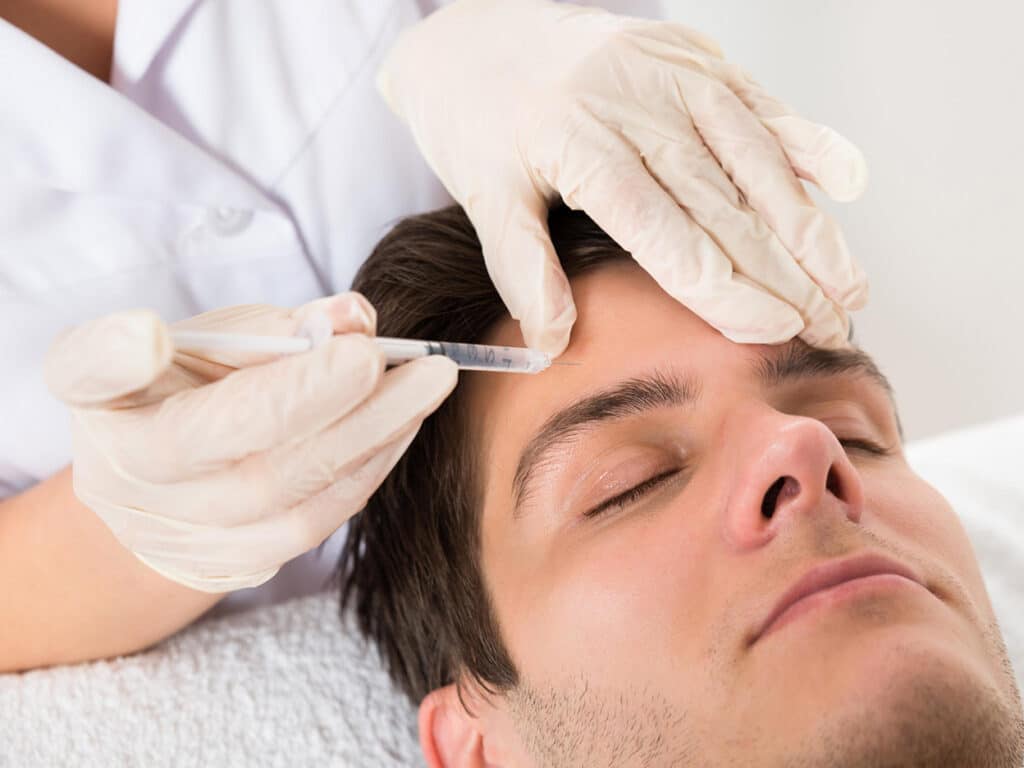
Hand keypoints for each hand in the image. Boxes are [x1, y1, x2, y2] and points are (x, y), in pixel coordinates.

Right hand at [44, 294, 456, 591]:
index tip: (150, 331)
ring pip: (288, 500)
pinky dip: (367, 469)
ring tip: (426, 384)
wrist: (162, 482)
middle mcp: (122, 478)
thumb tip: (356, 318)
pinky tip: (403, 424)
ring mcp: (177, 536)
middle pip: (226, 449)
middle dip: (327, 401)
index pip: (94, 372)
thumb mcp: (210, 338)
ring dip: (371, 436)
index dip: (116, 355)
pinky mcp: (231, 564)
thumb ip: (275, 324)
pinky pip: (313, 523)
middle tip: (406, 358)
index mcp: (98, 400)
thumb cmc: (187, 386)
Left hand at [379, 0, 867, 353]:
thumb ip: (523, 268)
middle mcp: (637, 105)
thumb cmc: (481, 120)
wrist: (480, 34)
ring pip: (757, 157)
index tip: (773, 330)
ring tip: (850, 283)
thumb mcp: (485, 195)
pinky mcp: (691, 57)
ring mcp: (670, 76)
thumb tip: (553, 345)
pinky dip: (806, 140)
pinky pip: (759, 102)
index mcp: (582, 146)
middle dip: (786, 273)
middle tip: (830, 326)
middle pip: (727, 205)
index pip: (669, 235)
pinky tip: (849, 180)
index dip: (728, 289)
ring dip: (809, 224)